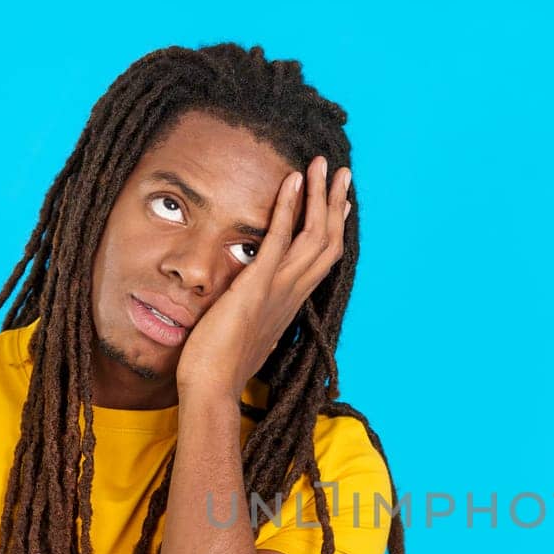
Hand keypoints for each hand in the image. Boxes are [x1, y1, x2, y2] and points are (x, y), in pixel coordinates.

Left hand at [175, 155, 352, 401]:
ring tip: (322, 165)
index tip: (340, 203)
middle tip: (342, 171)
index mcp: (290, 304)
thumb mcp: (246, 335)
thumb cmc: (220, 368)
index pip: (322, 260)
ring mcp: (278, 289)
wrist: (211, 389)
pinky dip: (288, 207)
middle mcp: (292, 294)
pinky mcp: (257, 286)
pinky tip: (291, 180)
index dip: (334, 228)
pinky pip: (279, 239)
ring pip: (314, 236)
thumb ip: (256, 318)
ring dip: (319, 196)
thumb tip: (255, 316)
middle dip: (335, 203)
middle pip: (328, 242)